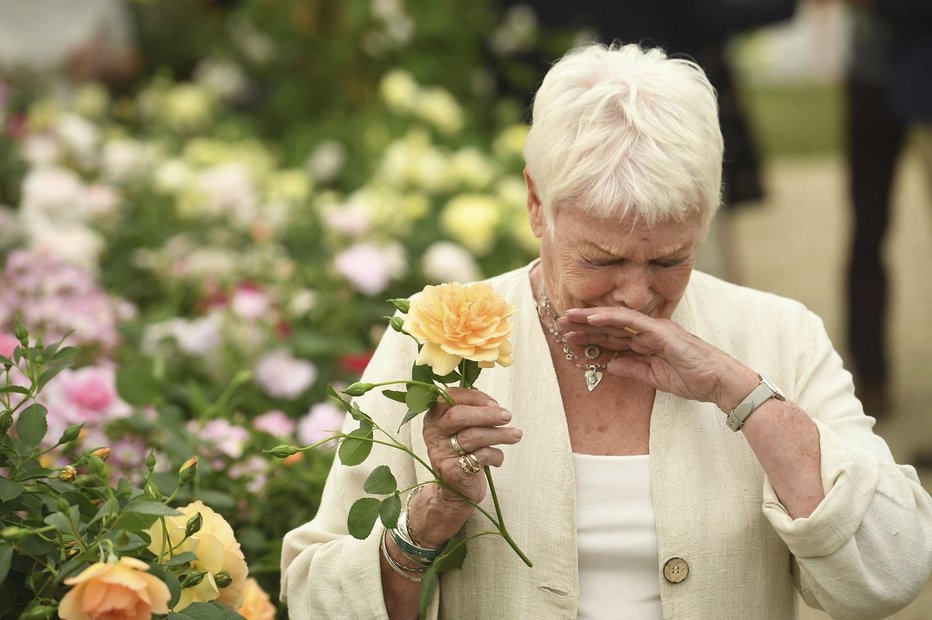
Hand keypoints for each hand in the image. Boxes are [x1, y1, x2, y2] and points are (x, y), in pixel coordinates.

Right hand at [411, 387, 521, 546]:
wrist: (454, 492)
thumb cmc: (462, 453)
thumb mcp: (462, 429)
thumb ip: (472, 413)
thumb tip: (494, 405)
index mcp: (434, 417)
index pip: (451, 397)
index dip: (476, 397)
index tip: (495, 404)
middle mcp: (433, 434)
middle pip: (458, 416)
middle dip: (486, 414)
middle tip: (507, 416)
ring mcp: (441, 453)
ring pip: (472, 437)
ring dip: (499, 434)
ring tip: (516, 435)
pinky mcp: (452, 472)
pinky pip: (480, 457)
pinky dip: (496, 455)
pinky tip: (499, 459)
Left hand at [559, 307, 757, 411]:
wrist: (719, 382)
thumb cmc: (693, 379)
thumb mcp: (654, 378)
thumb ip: (633, 370)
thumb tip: (610, 365)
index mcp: (646, 342)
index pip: (612, 336)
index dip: (589, 336)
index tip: (567, 336)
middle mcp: (648, 331)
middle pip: (610, 325)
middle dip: (583, 324)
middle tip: (558, 322)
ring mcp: (655, 328)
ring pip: (616, 319)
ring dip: (590, 318)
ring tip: (567, 317)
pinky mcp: (662, 331)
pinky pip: (632, 321)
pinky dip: (611, 318)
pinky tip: (592, 319)